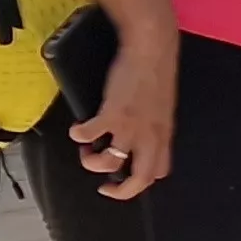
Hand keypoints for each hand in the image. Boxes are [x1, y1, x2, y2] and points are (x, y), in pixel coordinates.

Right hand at [71, 30, 177, 199]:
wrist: (151, 49)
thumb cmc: (156, 72)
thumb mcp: (162, 106)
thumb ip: (152, 125)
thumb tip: (139, 136)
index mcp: (163, 134)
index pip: (158, 171)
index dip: (141, 180)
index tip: (126, 178)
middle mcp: (150, 136)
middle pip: (140, 179)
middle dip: (120, 191)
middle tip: (105, 188)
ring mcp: (131, 127)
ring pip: (109, 163)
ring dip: (92, 162)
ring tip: (87, 151)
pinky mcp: (112, 114)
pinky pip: (88, 136)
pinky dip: (78, 135)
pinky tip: (77, 128)